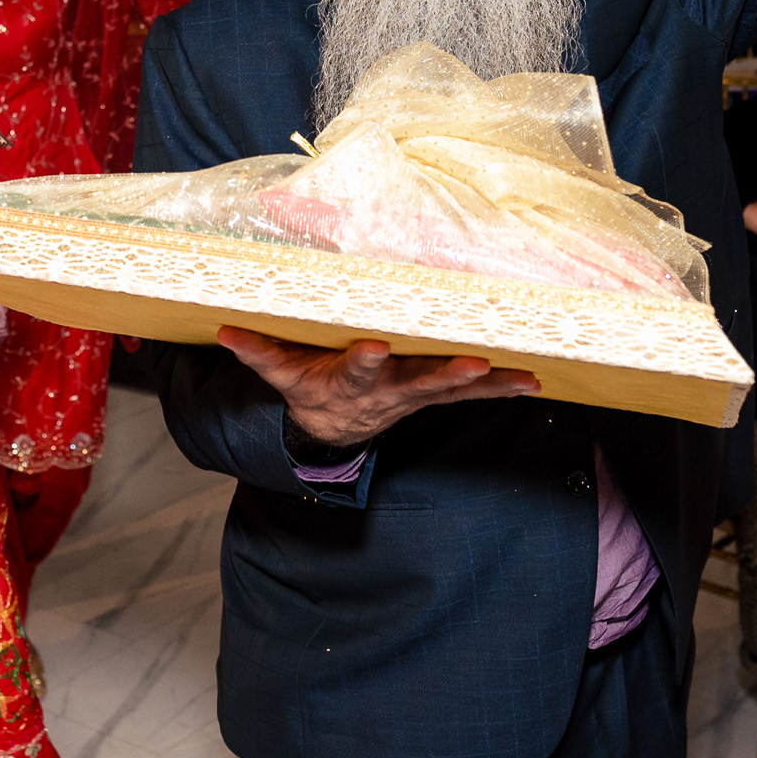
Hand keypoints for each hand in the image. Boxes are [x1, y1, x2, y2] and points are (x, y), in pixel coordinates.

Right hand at [217, 327, 539, 448]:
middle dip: (445, 374)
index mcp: (349, 379)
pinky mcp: (433, 395)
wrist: (334, 427)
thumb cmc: (310, 386)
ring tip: (519, 376)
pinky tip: (532, 382)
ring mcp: (414, 395)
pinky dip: (501, 388)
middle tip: (473, 364)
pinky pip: (471, 395)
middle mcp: (387, 389)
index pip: (357, 369)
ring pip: (454, 389)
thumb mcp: (280, 372)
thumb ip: (258, 351)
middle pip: (419, 382)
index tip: (374, 348)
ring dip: (486, 383)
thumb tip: (224, 330)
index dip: (364, 361)